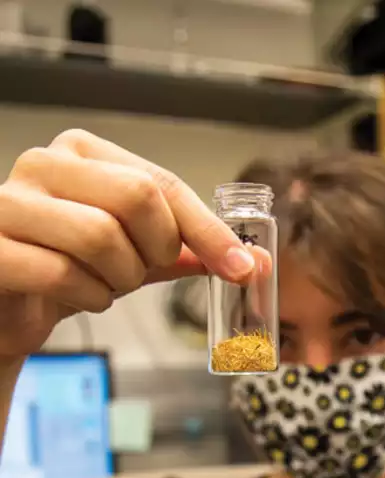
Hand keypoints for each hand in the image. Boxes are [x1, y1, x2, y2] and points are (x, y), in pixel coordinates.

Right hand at [0, 128, 257, 360]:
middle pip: (137, 197)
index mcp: (84, 154)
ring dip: (119, 278)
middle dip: (155, 249)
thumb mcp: (133, 253)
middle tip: (142, 270)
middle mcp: (45, 164)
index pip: (161, 183)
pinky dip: (87, 297)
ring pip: (101, 236)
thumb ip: (184, 250)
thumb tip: (249, 261)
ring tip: (104, 284)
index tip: (241, 267)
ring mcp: (10, 202)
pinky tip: (80, 297)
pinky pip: (61, 273)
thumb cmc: (71, 268)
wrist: (11, 304)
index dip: (208, 230)